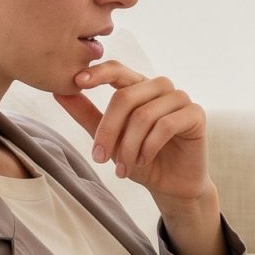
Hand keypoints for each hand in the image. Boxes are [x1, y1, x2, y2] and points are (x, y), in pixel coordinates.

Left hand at [56, 61, 211, 203]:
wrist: (171, 185)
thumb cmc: (140, 159)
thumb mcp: (109, 139)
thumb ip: (86, 114)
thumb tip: (58, 91)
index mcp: (138, 86)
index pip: (117, 69)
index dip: (97, 73)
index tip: (76, 82)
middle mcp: (159, 87)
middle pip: (125, 97)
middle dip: (108, 131)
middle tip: (99, 158)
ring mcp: (179, 98)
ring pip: (144, 114)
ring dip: (129, 146)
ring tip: (124, 167)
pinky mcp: (196, 114)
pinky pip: (166, 125)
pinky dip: (149, 147)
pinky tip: (144, 160)